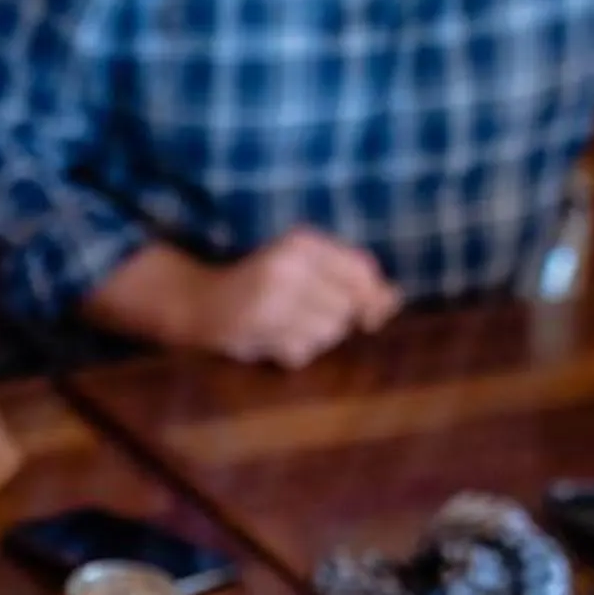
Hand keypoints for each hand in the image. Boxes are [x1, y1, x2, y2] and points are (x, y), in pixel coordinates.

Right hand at [192, 230, 400, 369]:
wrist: (199, 301)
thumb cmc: (261, 284)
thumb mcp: (304, 267)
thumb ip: (351, 278)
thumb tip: (395, 298)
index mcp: (303, 242)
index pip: (362, 271)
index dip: (373, 297)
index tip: (368, 315)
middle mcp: (289, 264)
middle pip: (347, 308)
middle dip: (334, 321)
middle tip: (303, 316)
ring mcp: (272, 295)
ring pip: (327, 333)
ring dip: (312, 339)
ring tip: (285, 327)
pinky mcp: (257, 325)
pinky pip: (300, 352)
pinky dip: (291, 352)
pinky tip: (271, 339)